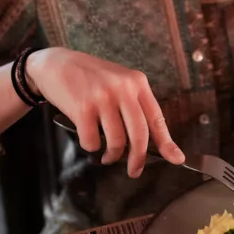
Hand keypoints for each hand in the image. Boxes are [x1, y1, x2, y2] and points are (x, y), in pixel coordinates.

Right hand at [25, 48, 184, 176]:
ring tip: (107, 156)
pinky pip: (92, 141)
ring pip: (116, 141)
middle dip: (138, 159)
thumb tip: (148, 138)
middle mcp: (123, 88)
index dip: (167, 142)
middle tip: (134, 171)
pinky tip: (88, 140)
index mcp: (137, 82)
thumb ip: (133, 103)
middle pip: (139, 134)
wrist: (55, 63)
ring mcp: (102, 98)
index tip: (177, 159)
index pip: (156, 118)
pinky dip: (90, 147)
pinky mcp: (82, 108)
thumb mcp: (118, 81)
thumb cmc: (89, 76)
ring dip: (112, 155)